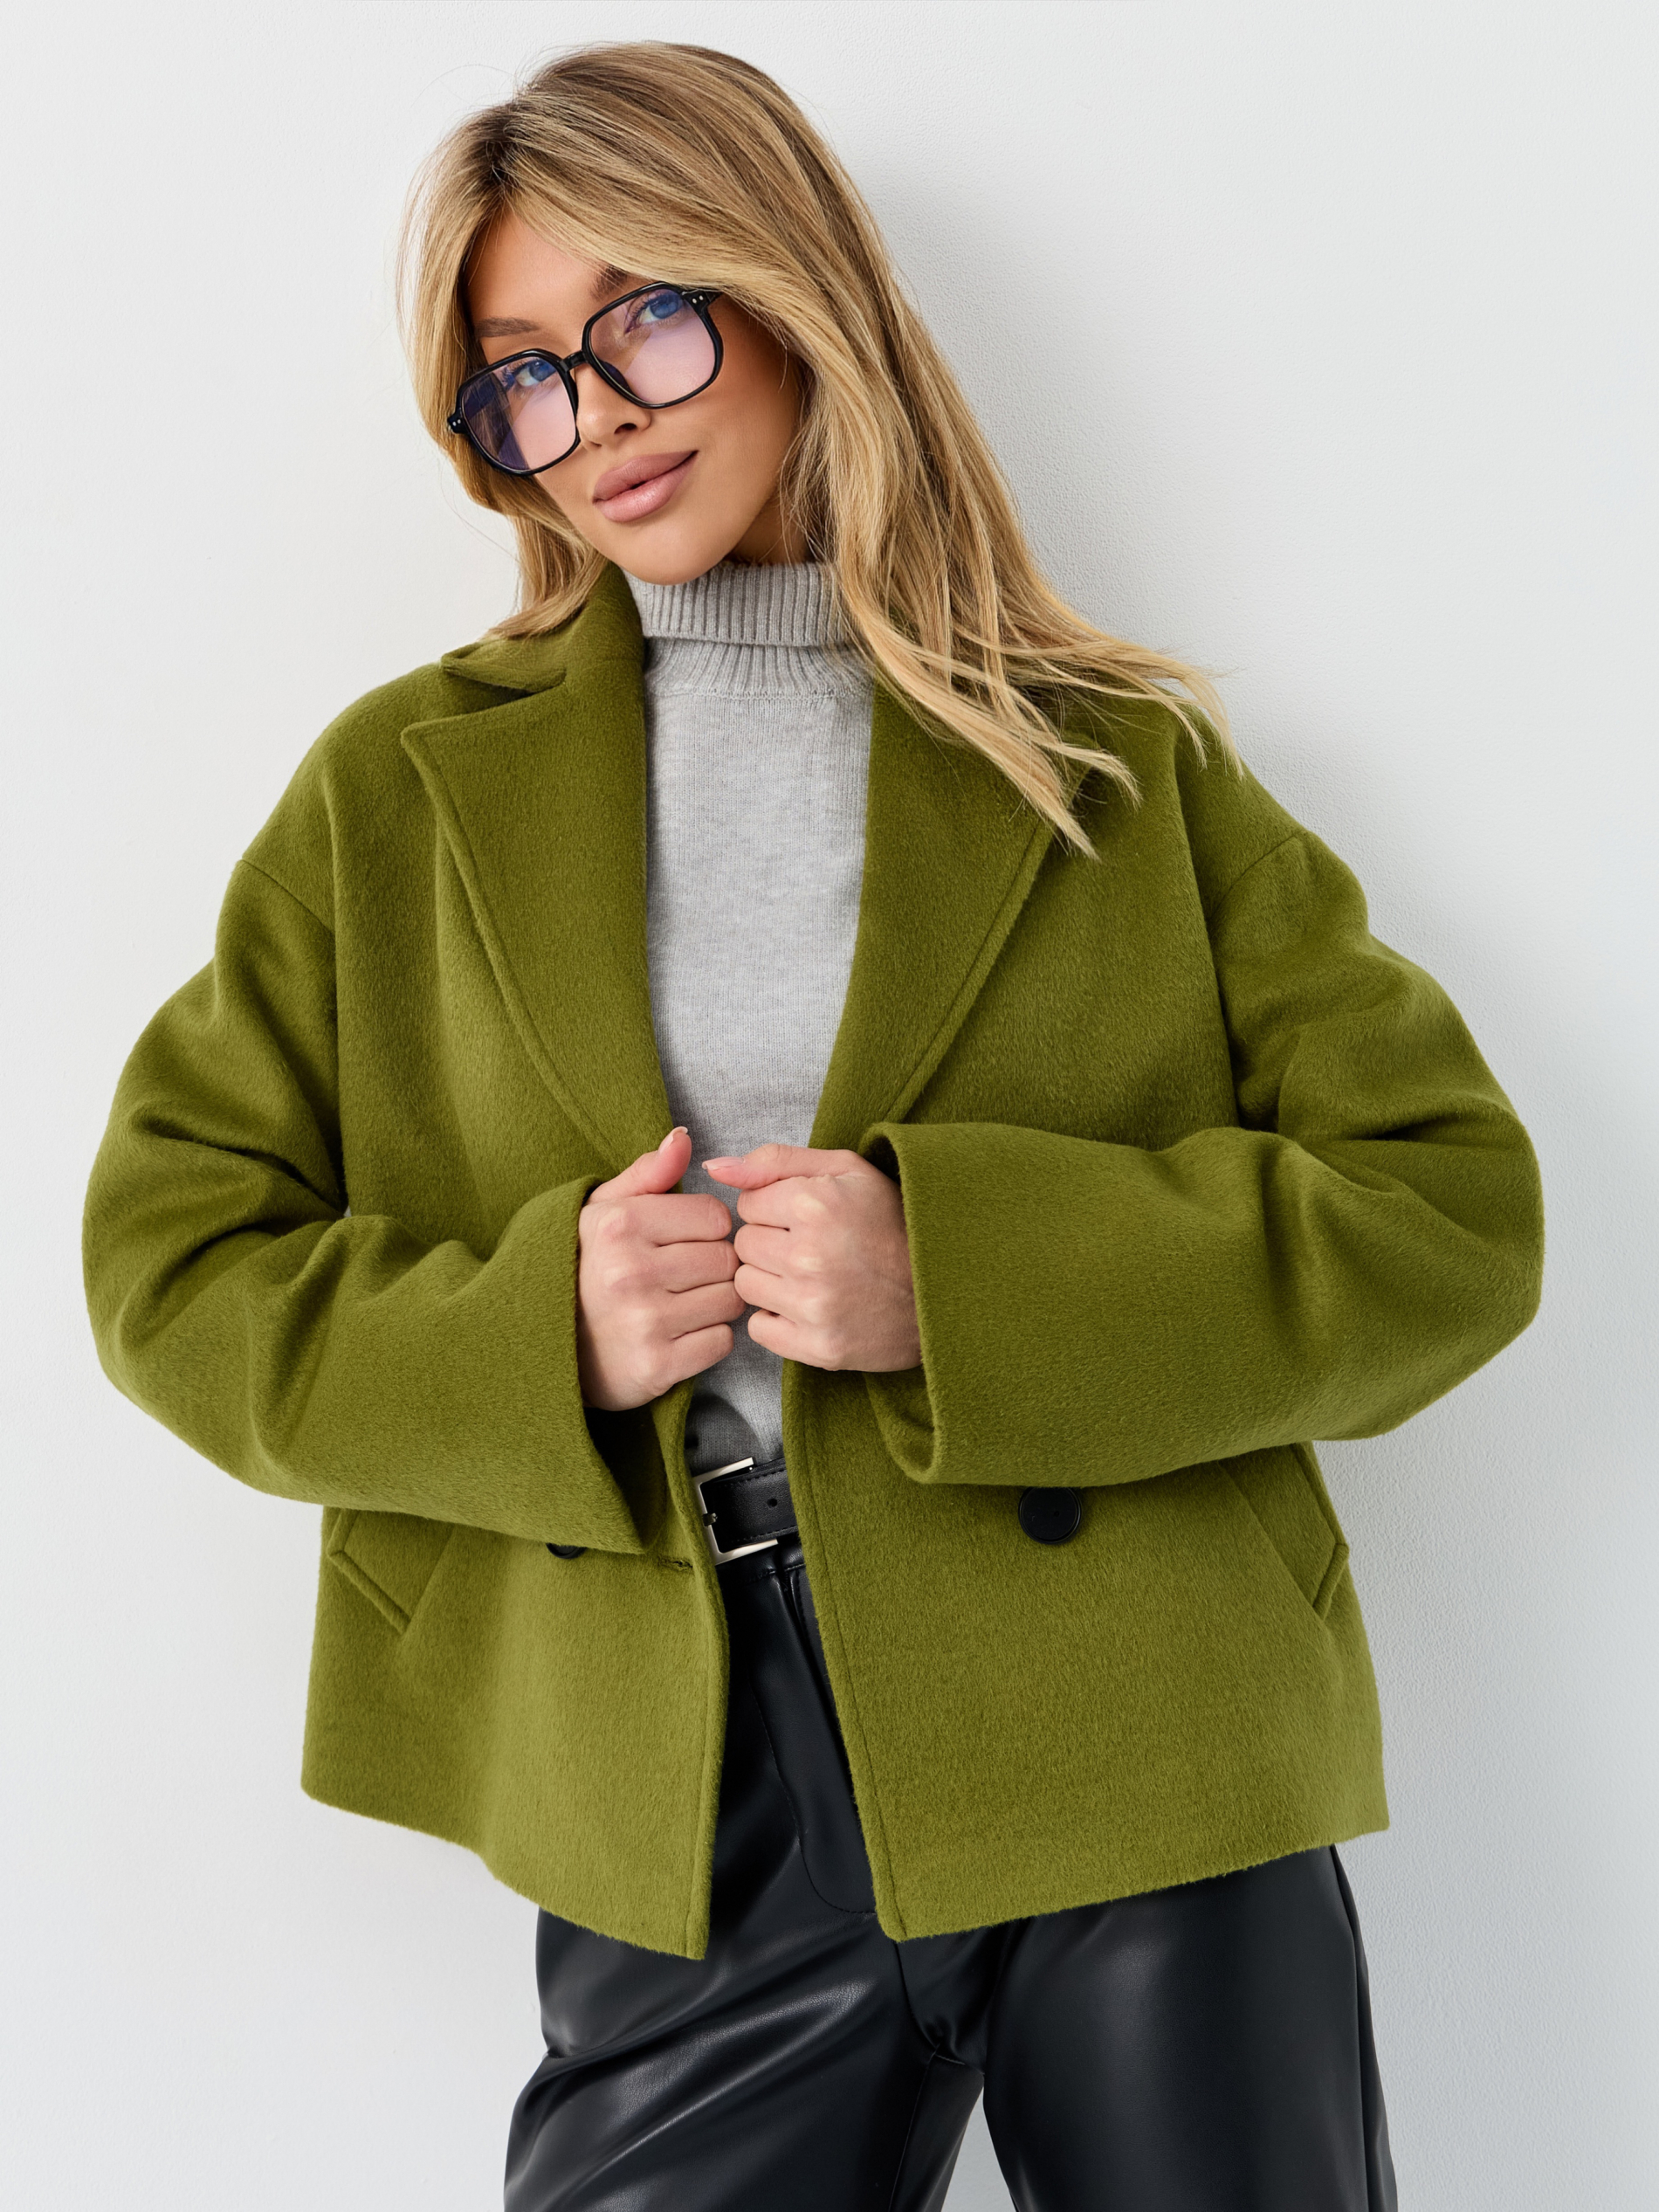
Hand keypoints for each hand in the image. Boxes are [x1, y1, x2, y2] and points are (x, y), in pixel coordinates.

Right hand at [576, 1128, 742, 1409]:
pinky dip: (708, 1340)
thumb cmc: (586, 1269)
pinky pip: (721, 1342)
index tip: (681, 1241)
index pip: (715, 1216)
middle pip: (726, 1259)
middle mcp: (629, 1272)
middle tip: (683, 1276)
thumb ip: (648, 1173)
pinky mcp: (657, 1366)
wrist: (548, 1347)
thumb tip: (683, 1138)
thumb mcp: (604, 1212)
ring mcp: (644, 1322)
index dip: (706, 1229)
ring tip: (681, 1303)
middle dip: (714, 1266)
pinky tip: (680, 1334)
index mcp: (620, 1224)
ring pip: (730, 1300)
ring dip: (715, 1303)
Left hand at [704, 1144, 920, 1373]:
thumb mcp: (846, 1171)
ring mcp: (813, 1305)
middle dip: (771, 1242)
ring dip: (770, 1280)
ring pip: (744, 1284)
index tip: (809, 1217)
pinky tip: (810, 1307)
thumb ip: (775, 1161)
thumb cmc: (892, 1222)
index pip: (747, 1202)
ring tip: (811, 1276)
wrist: (943, 1291)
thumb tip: (715, 1167)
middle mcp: (810, 1254)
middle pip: (743, 1243)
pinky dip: (778, 1319)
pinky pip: (758, 1328)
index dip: (776, 1207)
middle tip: (813, 1248)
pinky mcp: (818, 1347)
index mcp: (815, 1202)